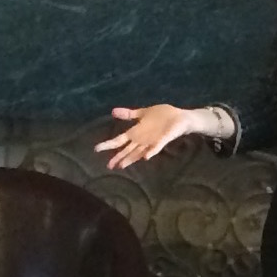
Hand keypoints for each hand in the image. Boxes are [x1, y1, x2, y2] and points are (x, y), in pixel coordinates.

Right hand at [96, 104, 218, 170]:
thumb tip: (112, 111)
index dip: (109, 144)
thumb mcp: (143, 112)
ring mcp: (153, 141)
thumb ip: (128, 114)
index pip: (120, 140)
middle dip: (118, 157)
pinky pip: (157, 146)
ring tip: (122, 166)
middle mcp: (142, 139)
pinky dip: (151, 151)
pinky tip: (146, 157)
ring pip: (139, 151)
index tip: (96, 149)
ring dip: (131, 158)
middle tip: (108, 166)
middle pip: (128, 149)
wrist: (181, 117)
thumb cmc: (163, 116)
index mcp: (136, 132)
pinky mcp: (164, 139)